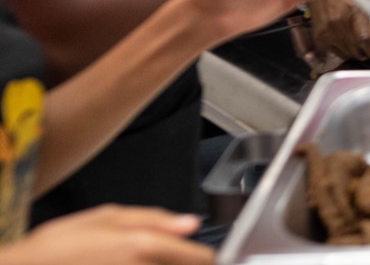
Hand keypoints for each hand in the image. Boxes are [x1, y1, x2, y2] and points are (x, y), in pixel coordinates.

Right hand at [3, 206, 213, 264]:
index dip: (204, 255)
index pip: (202, 259)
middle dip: (181, 263)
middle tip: (165, 255)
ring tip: (133, 260)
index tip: (198, 252)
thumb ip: (154, 218)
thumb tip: (190, 224)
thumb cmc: (58, 245)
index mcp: (143, 245)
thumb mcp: (106, 216)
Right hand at [301, 0, 369, 71]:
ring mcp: (327, 31)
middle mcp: (340, 23)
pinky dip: (339, 53)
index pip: (366, 40)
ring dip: (355, 53)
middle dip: (369, 54)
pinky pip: (329, 53)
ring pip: (346, 54)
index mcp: (355, 11)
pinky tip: (344, 47)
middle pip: (357, 51)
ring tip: (359, 44)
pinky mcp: (318, 35)